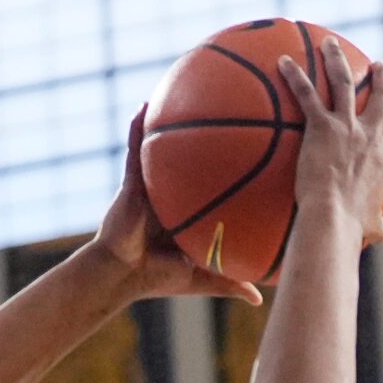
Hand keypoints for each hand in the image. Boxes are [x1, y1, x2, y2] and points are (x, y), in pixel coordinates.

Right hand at [88, 109, 263, 305]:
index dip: (237, 160)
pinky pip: (135, 149)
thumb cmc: (157, 278)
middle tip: (234, 96)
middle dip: (212, 126)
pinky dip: (137, 127)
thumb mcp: (202, 277)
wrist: (120, 277)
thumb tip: (260, 300)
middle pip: (196, 152)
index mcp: (191, 206)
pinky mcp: (131, 182)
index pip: (218, 179)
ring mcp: (152, 183)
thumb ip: (230, 282)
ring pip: (165, 144)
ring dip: (170, 115)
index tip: (261, 140)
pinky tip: (144, 104)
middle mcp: (173, 189)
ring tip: (184, 82)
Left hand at [277, 46, 382, 246]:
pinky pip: (307, 95)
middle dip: (382, 79)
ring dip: (337, 59)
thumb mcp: (371, 227)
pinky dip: (294, 76)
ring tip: (329, 44)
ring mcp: (346, 127)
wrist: (332, 219)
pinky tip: (281, 63)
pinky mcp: (322, 126)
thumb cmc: (350, 228)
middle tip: (378, 67)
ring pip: (345, 82)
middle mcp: (371, 135)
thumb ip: (378, 227)